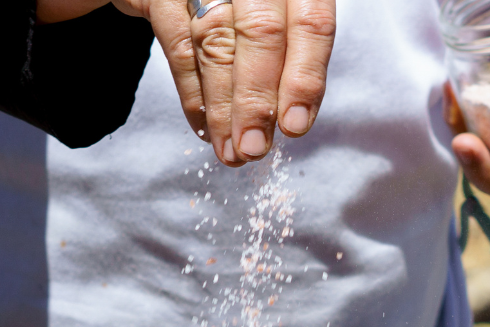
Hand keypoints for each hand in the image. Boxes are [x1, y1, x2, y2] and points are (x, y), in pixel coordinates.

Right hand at [36, 0, 335, 164]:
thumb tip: (293, 118)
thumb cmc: (242, 5)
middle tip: (253, 149)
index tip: (295, 127)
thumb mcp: (277, 14)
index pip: (310, 23)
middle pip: (262, 36)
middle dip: (257, 102)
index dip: (304, 78)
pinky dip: (192, 94)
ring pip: (218, 45)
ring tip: (231, 150)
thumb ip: (289, 50)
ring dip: (224, 108)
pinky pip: (179, 46)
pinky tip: (205, 128)